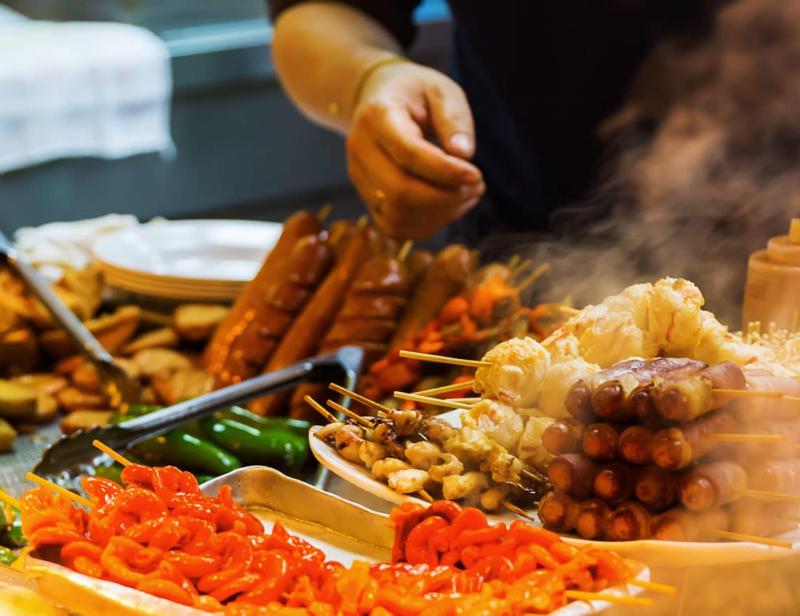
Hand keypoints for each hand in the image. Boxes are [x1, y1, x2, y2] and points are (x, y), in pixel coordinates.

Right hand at [346, 61, 484, 238]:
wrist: (378, 98)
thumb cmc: (415, 93)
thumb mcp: (441, 90)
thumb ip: (454, 118)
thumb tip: (464, 154)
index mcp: (377, 116)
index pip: (408, 154)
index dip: (446, 172)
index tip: (476, 174)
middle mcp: (361, 149)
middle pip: (399, 192)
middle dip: (445, 198)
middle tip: (476, 187)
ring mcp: (359, 177)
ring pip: (396, 215)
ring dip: (439, 215)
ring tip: (467, 196)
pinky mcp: (367, 197)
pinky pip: (394, 227)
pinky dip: (426, 226)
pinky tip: (449, 208)